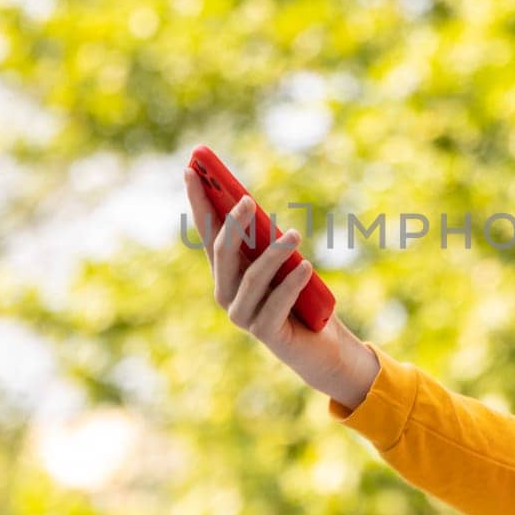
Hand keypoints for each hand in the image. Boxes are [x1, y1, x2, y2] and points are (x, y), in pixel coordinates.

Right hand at [183, 170, 379, 406]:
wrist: (322, 345)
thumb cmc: (302, 296)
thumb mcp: (283, 261)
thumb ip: (266, 239)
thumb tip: (252, 205)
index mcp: (227, 271)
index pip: (207, 231)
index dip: (199, 202)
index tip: (192, 169)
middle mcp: (226, 293)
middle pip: (222, 253)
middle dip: (233, 225)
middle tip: (249, 200)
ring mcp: (242, 315)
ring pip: (251, 278)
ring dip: (274, 254)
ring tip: (296, 234)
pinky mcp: (264, 333)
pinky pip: (276, 303)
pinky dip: (291, 283)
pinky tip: (307, 267)